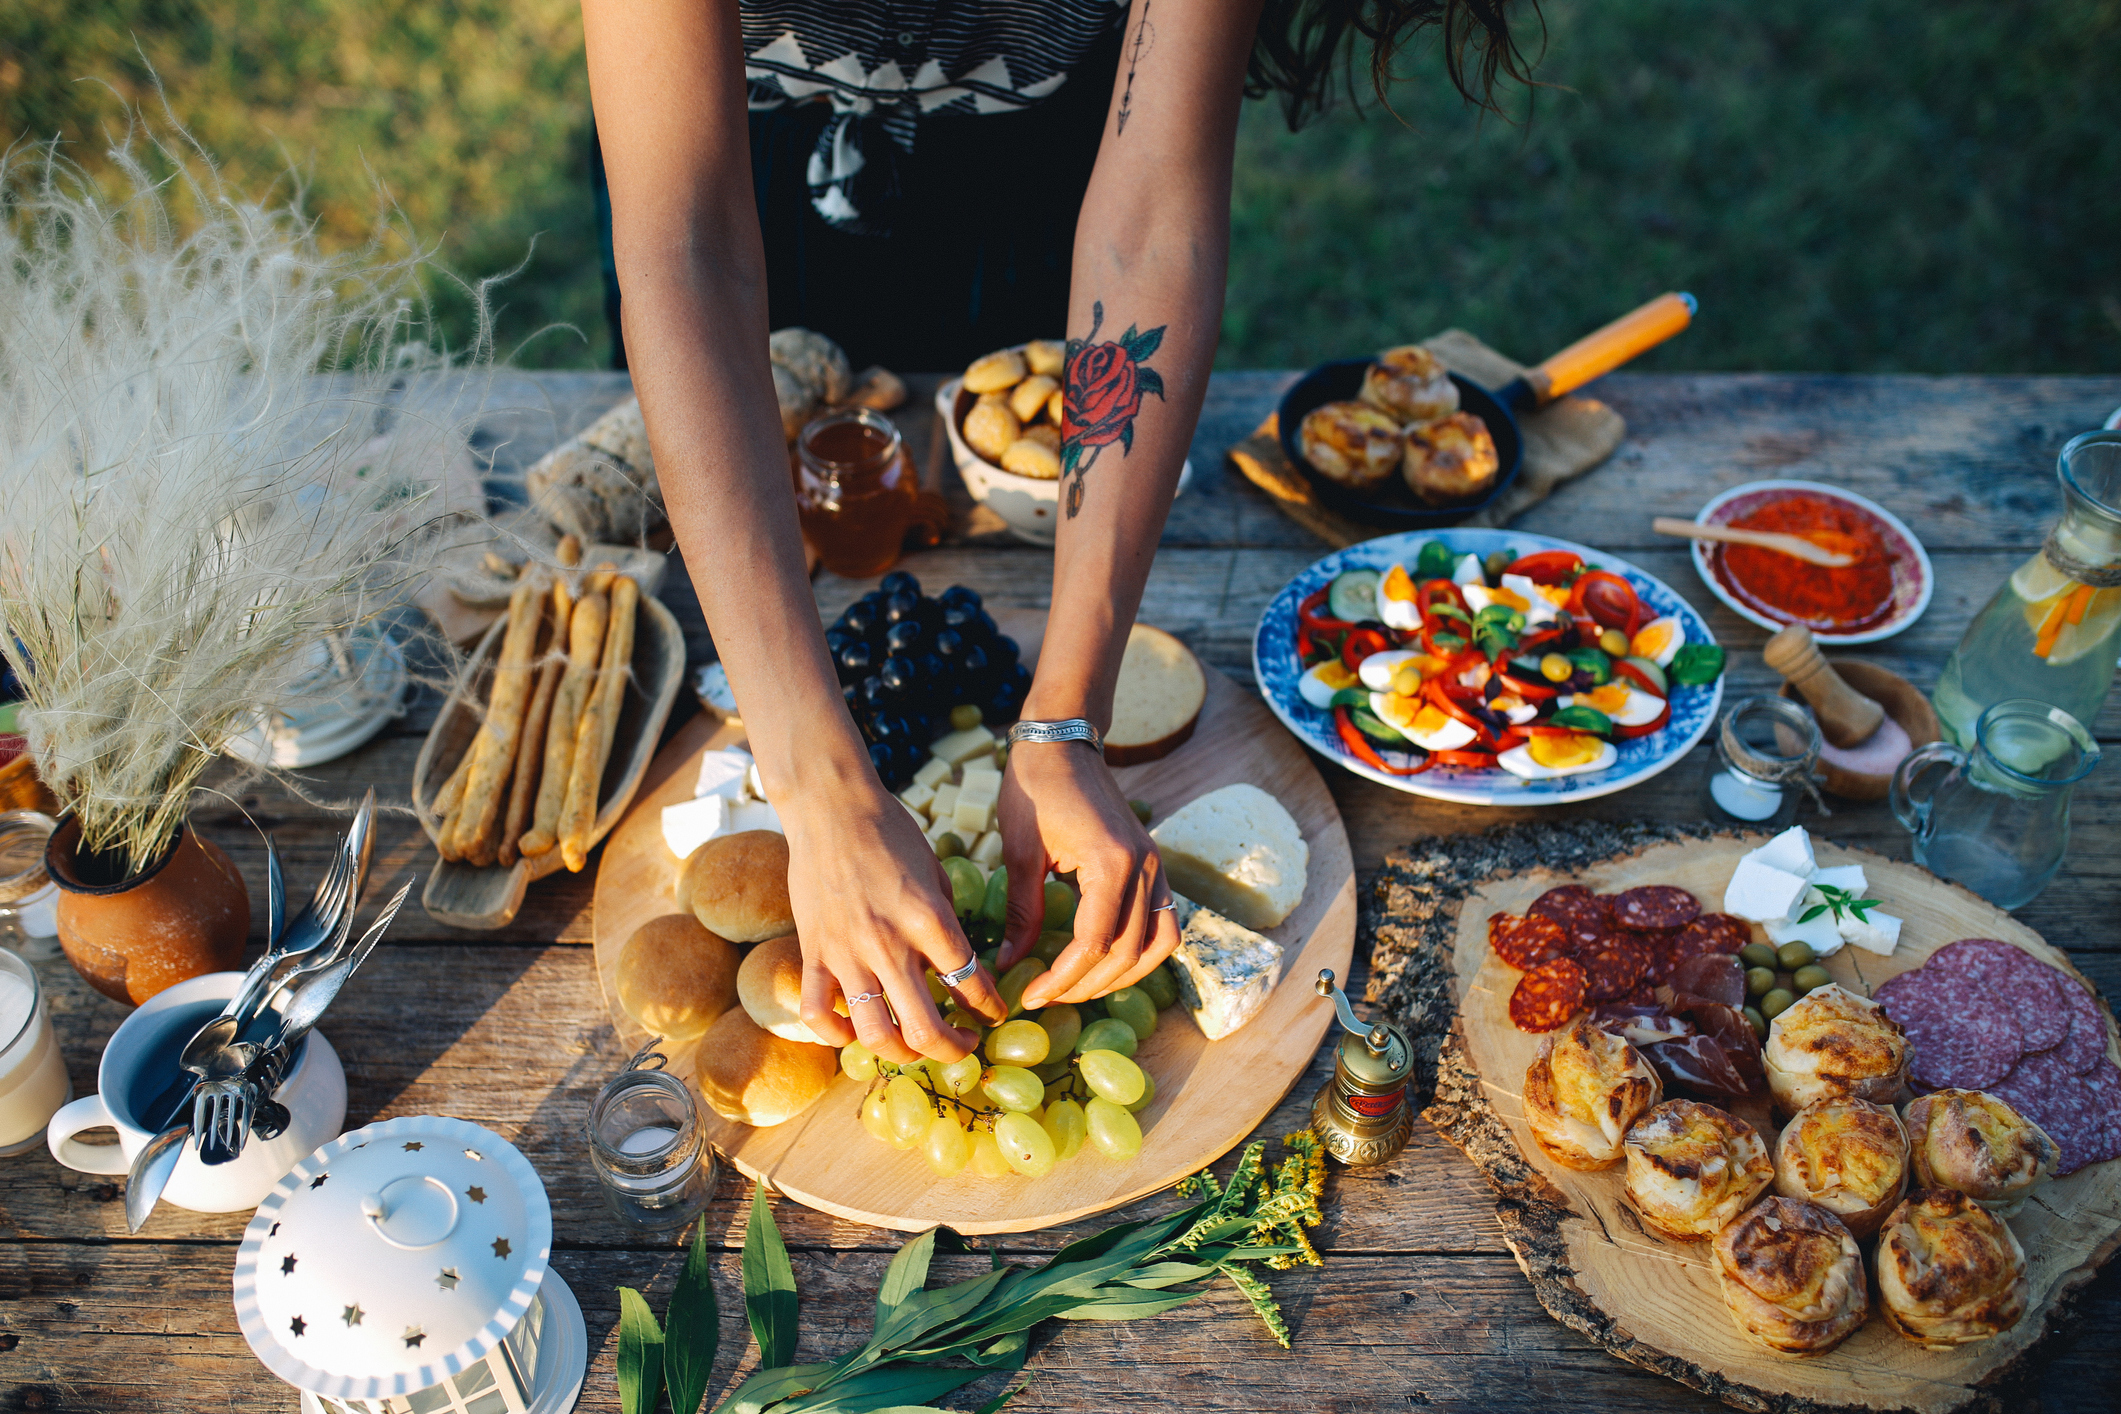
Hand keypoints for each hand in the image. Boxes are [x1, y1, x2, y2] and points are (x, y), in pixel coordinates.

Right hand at [779, 780, 1006, 1064]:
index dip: (990, 1008)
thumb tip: (956, 965)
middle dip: (955, 1050)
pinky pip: (819, 1015)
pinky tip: (857, 1030)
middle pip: (926, 1030)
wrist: (831, 806)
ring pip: (875, 1035)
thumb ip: (944, 923)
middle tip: (965, 1045)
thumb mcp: (935, 873)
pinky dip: (838, 1035)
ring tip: (916, 1046)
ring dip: (903, 1054)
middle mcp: (889, 944)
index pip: (970, 984)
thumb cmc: (891, 832)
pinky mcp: (813, 954)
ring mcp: (847, 954)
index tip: (993, 1013)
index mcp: (928, 919)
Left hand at [997, 740, 1179, 1008]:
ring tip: (1080, 988)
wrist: (1063, 743)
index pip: (1095, 943)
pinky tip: (1107, 962)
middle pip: (1128, 952)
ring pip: (1158, 944)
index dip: (1062, 978)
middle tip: (1047, 998)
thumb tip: (1009, 966)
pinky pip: (1164, 923)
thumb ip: (1021, 913)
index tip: (1030, 995)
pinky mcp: (1154, 865)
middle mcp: (1145, 866)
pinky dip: (1142, 952)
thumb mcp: (1020, 853)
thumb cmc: (1035, 790)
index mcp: (1112, 862)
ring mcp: (1156, 865)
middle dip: (1086, 985)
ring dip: (1122, 976)